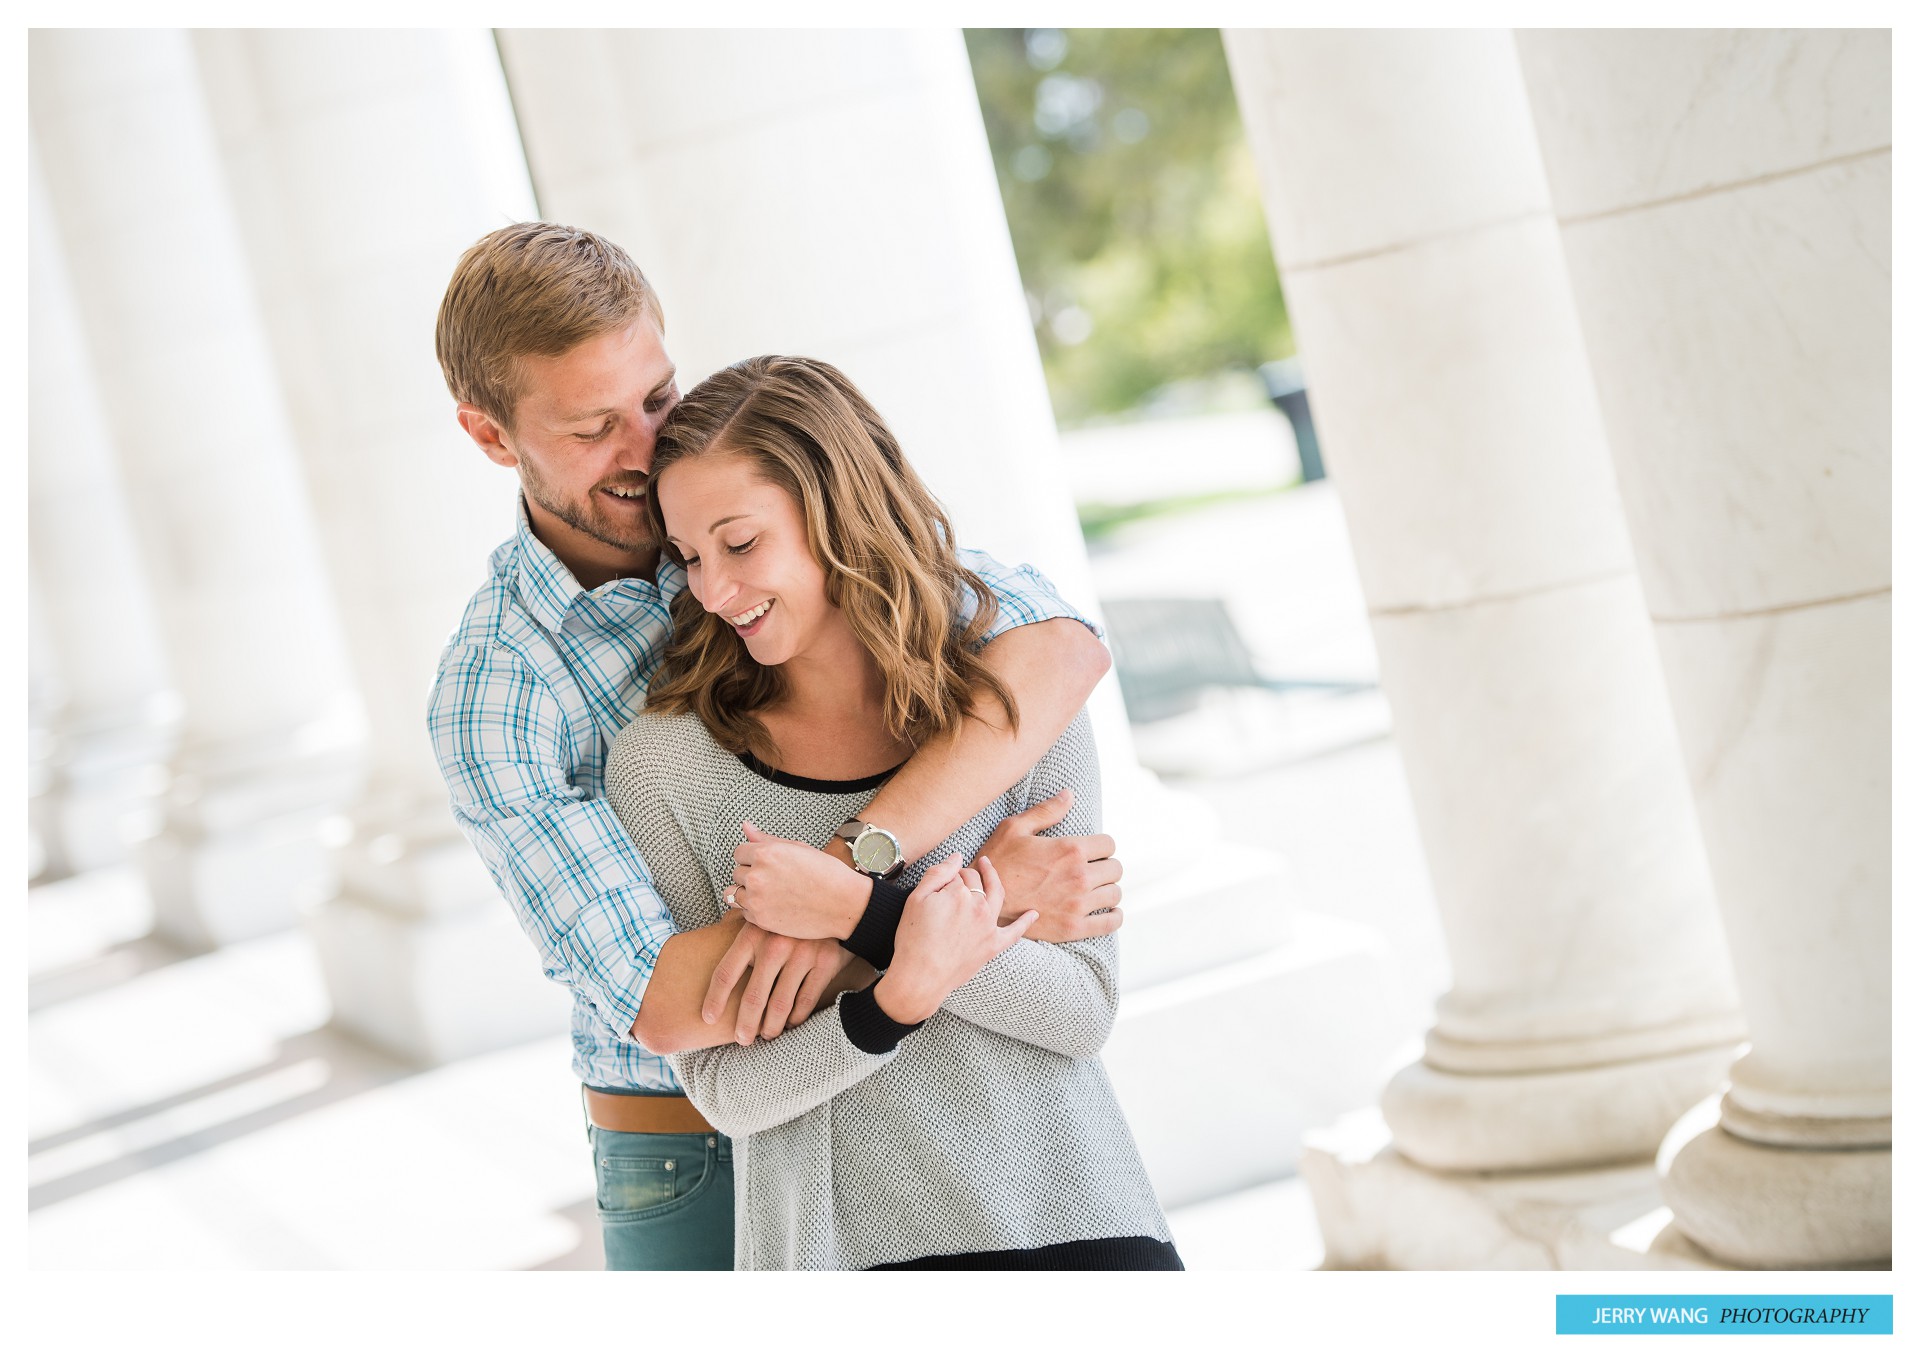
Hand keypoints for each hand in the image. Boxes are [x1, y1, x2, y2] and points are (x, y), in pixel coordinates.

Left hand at [702, 921, 859, 1043]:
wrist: (838, 900)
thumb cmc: (790, 913)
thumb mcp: (763, 914)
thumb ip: (739, 926)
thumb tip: (707, 940)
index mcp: (753, 932)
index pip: (726, 972)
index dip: (715, 1000)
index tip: (708, 1018)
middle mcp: (776, 943)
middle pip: (753, 997)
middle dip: (745, 1025)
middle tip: (743, 1040)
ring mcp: (803, 953)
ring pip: (780, 1005)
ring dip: (772, 1027)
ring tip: (767, 1035)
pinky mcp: (826, 961)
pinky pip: (806, 1001)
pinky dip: (796, 1017)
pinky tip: (791, 1022)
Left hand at [728, 821, 869, 939]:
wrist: (844, 904)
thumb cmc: (826, 874)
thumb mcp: (797, 848)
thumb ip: (766, 839)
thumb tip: (745, 826)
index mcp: (766, 853)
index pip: (739, 852)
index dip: (754, 858)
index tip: (768, 865)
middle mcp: (757, 875)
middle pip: (736, 873)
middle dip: (752, 875)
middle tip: (775, 880)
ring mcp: (757, 899)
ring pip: (734, 894)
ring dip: (748, 893)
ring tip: (770, 894)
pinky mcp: (760, 920)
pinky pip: (743, 912)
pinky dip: (754, 910)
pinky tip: (774, 906)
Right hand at [875, 856, 1036, 1023]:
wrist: (920, 977)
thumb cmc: (913, 939)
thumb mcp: (915, 899)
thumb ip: (937, 873)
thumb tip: (957, 857)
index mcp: (959, 893)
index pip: (956, 875)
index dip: (945, 878)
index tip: (936, 888)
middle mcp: (978, 906)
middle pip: (975, 881)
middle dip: (965, 877)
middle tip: (953, 881)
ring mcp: (989, 926)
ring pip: (996, 894)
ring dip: (994, 878)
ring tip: (988, 867)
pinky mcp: (993, 945)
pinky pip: (1014, 932)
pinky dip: (1025, 922)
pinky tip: (1033, 913)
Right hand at [972, 789, 1123, 942]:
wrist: (983, 901)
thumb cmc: (997, 862)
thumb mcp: (1015, 828)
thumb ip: (1047, 811)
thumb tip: (1070, 795)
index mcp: (1070, 849)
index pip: (1109, 844)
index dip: (1101, 846)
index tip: (1091, 852)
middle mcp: (1079, 876)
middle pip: (1115, 869)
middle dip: (1105, 867)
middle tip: (1091, 870)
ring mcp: (1078, 904)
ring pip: (1114, 894)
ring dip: (1107, 890)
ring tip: (1095, 889)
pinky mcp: (1073, 928)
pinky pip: (1111, 922)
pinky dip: (1113, 916)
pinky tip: (1106, 910)